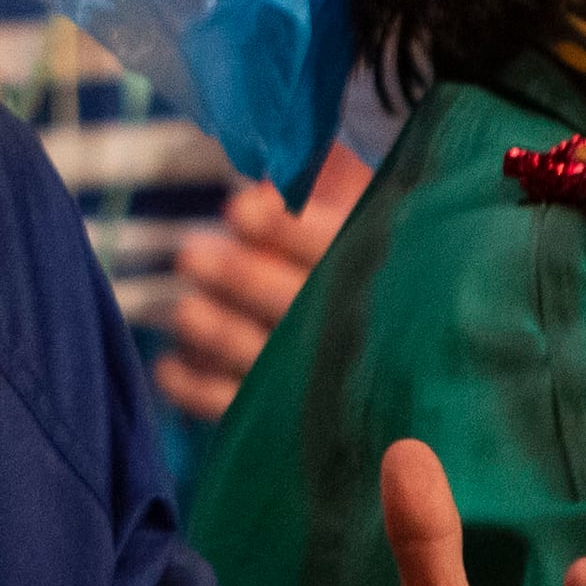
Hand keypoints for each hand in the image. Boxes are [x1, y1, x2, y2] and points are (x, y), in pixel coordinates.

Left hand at [151, 149, 364, 419]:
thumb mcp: (370, 214)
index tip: (239, 208)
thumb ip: (332, 184)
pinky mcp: (287, 417)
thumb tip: (274, 168)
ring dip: (220, 335)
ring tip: (184, 311)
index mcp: (376, 267)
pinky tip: (168, 367)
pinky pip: (242, 409)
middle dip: (243, 280)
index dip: (287, 230)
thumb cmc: (373, 263)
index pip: (334, 247)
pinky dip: (200, 392)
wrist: (418, 363)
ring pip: (268, 360)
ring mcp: (321, 379)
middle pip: (298, 306)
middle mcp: (353, 327)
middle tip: (190, 256)